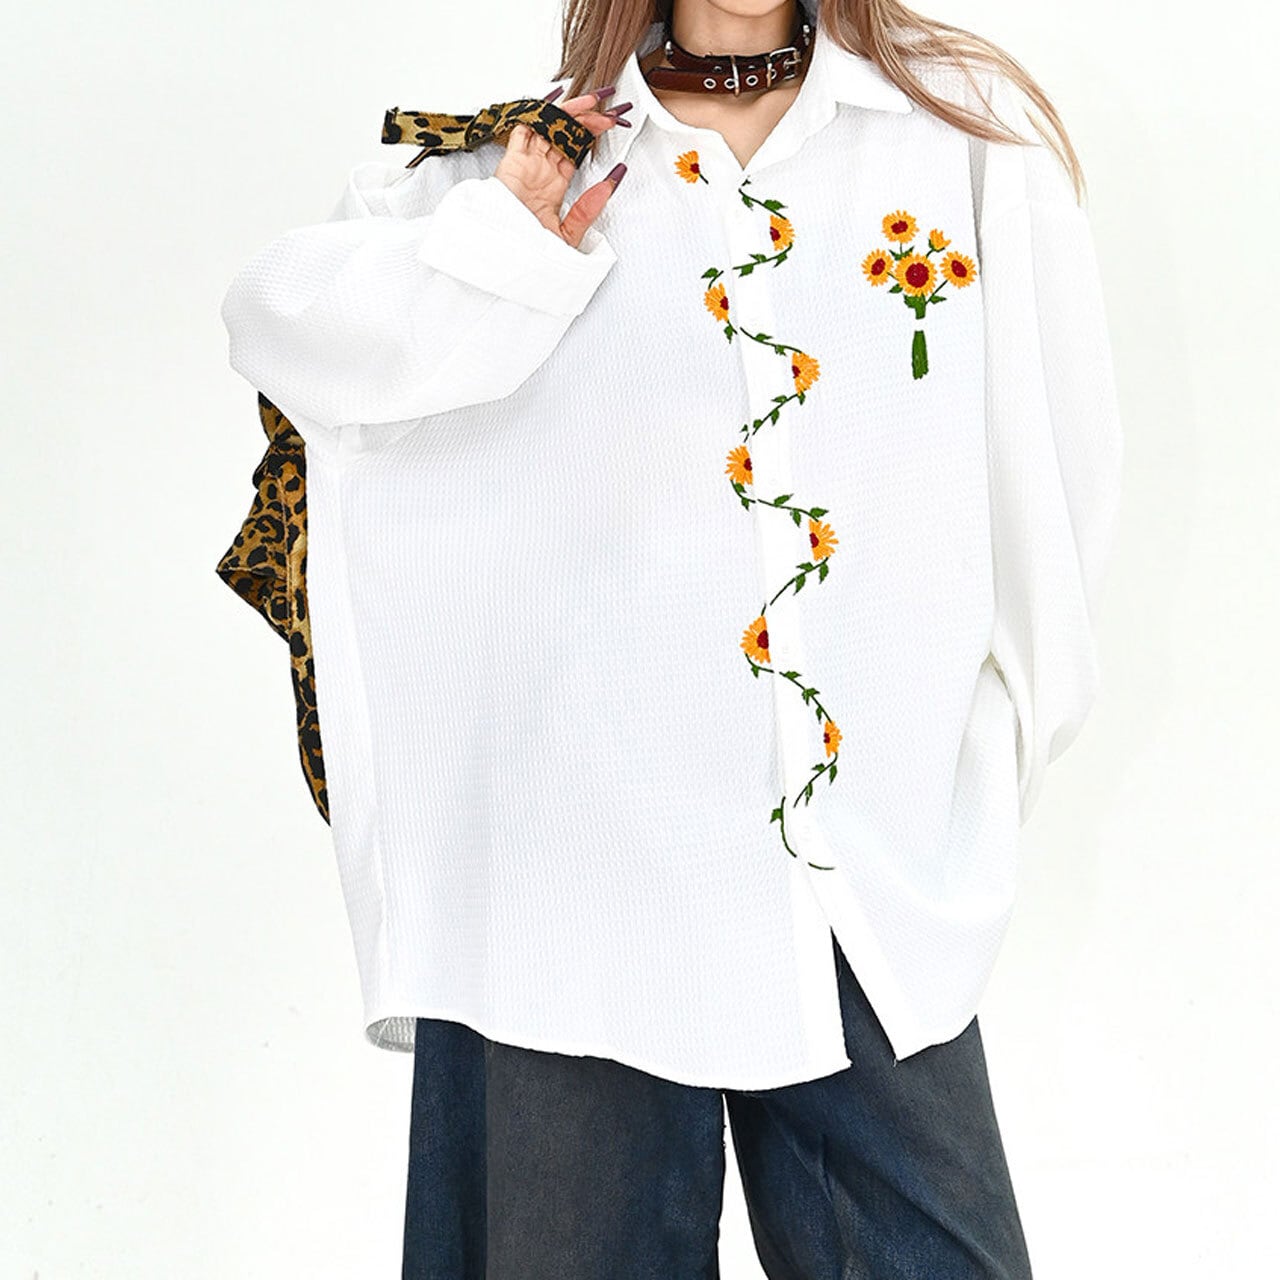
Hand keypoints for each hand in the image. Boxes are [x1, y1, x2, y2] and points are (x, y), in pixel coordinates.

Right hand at [493, 88, 630, 248]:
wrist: (506, 256)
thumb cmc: (529, 252)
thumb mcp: (567, 234)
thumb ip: (588, 211)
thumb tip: (610, 186)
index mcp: (554, 185)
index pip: (575, 151)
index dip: (592, 136)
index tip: (610, 127)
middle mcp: (541, 170)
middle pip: (564, 135)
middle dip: (586, 121)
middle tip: (607, 113)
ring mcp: (527, 163)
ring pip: (548, 127)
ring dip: (569, 112)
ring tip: (591, 103)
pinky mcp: (513, 160)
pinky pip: (525, 127)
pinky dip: (539, 113)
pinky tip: (559, 104)